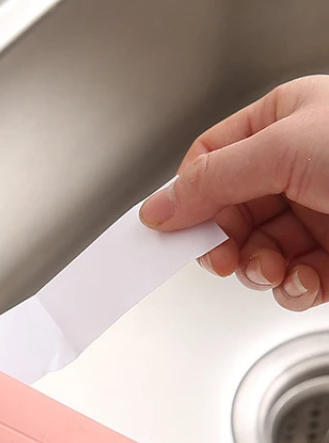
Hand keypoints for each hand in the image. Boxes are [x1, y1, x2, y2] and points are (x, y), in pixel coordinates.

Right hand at [140, 75, 328, 310]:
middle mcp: (298, 168)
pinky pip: (290, 281)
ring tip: (277, 268)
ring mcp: (316, 214)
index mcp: (284, 124)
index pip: (210, 162)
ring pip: (254, 254)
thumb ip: (212, 179)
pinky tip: (310, 279)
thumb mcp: (284, 148)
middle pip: (227, 214)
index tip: (175, 229)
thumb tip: (159, 206)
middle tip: (225, 256)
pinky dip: (293, 288)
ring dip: (259, 270)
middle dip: (226, 243)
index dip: (190, 197)